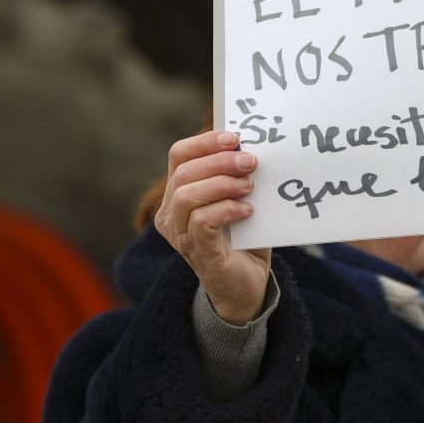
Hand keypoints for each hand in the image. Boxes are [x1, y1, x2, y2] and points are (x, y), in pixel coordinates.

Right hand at [154, 130, 270, 324]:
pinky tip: (248, 210)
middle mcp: (171, 214)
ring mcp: (181, 235)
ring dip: (222, 184)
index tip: (234, 137)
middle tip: (250, 161)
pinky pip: (202, 221)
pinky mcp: (198, 252)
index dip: (204, 142)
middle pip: (183, 173)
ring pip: (187, 196)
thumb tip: (252, 146)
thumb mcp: (240, 199)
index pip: (178, 156)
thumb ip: (239, 176)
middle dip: (219, 161)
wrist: (248, 285)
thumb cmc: (244, 238)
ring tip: (249, 187)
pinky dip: (226, 209)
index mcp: (177, 195)